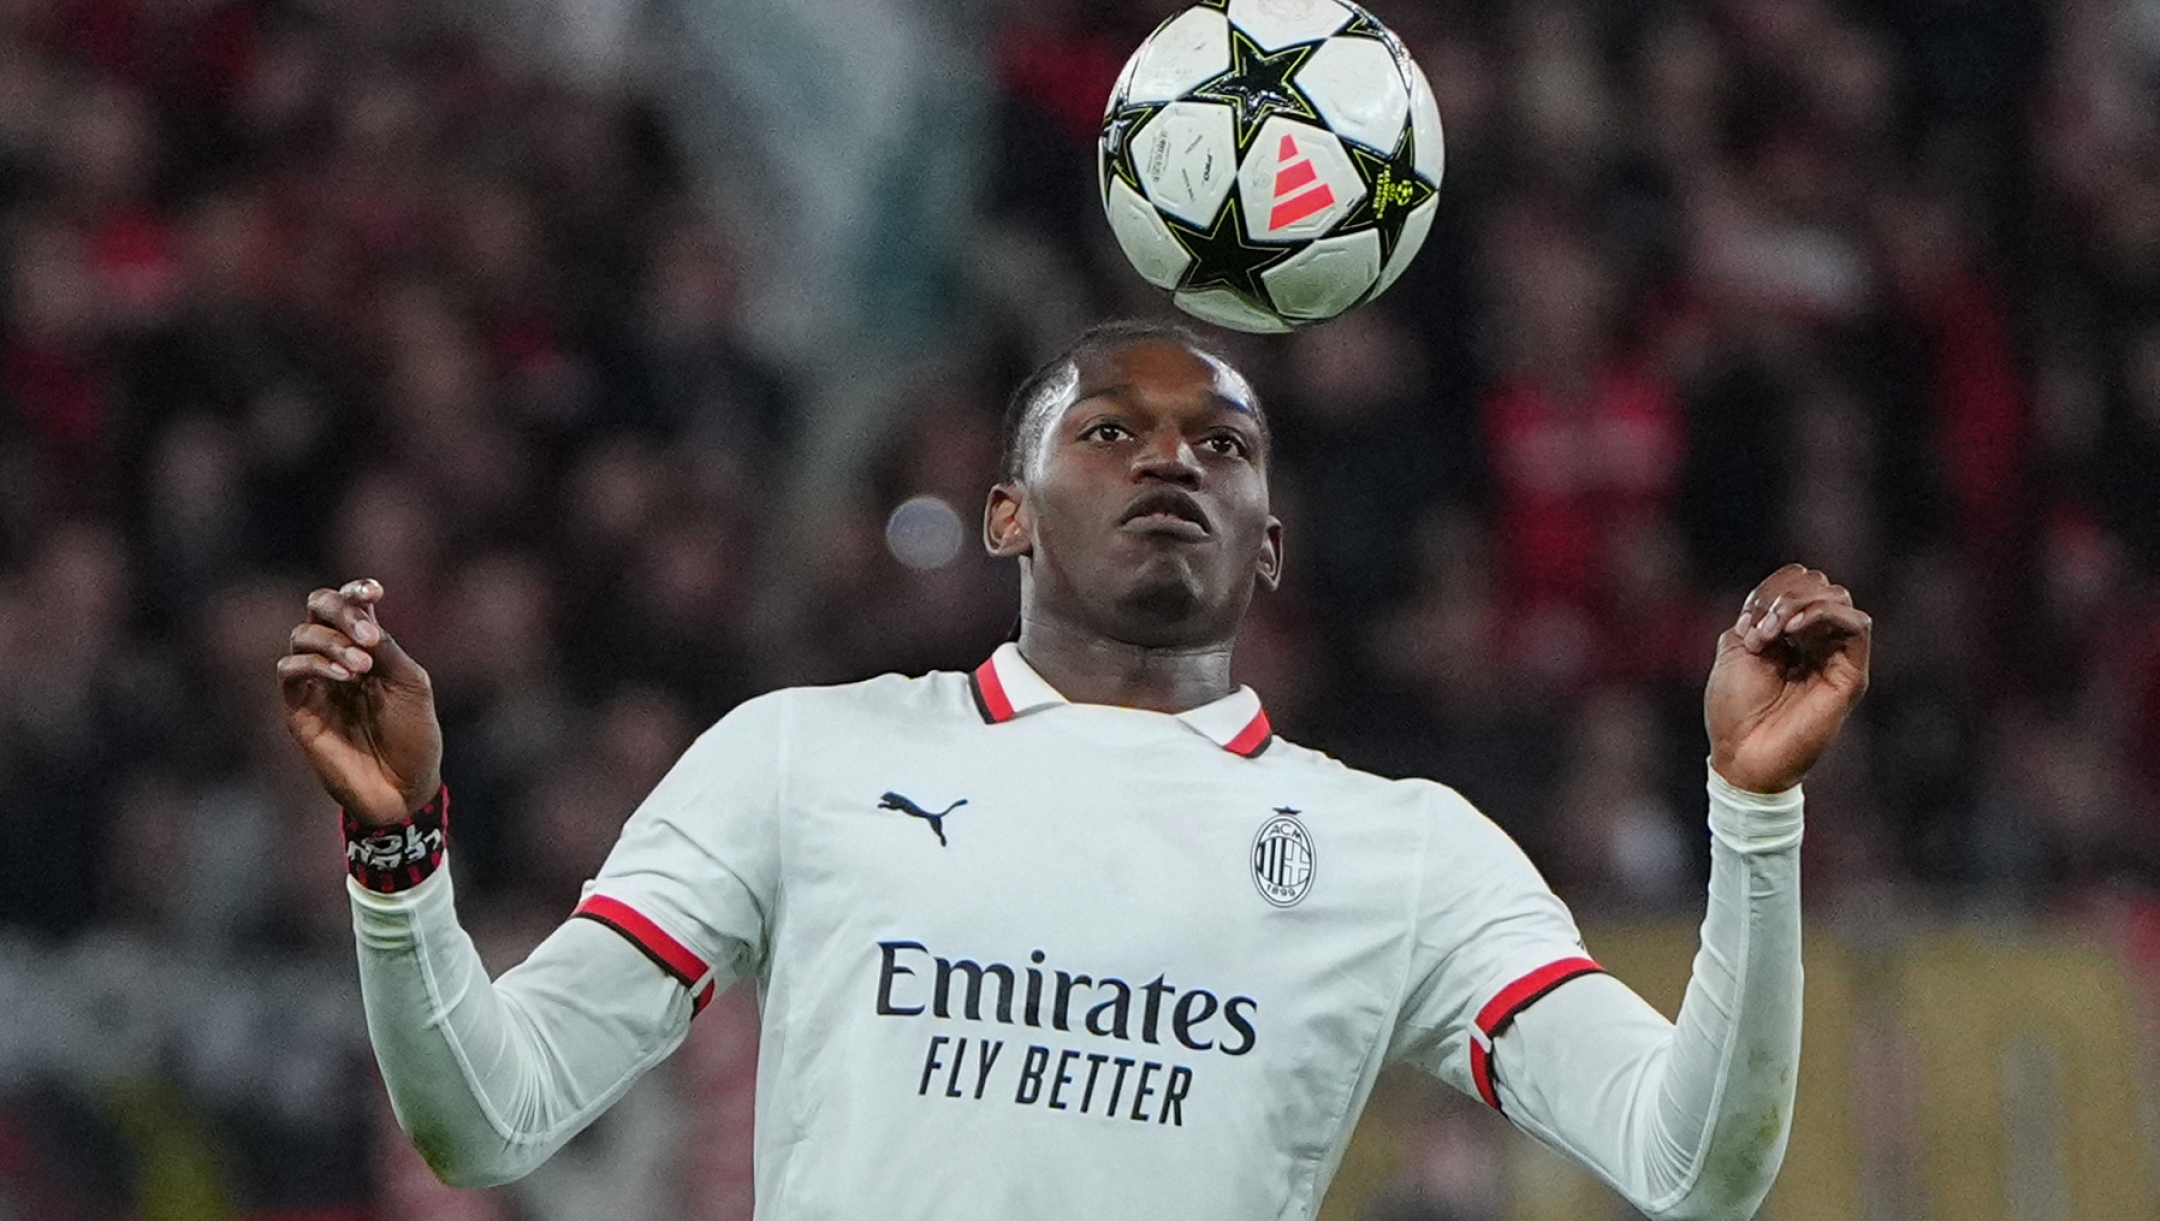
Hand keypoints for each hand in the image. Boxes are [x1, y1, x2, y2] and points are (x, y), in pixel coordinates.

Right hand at [277, 579, 443, 828]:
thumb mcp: (411, 684)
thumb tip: (362, 616)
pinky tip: (346, 677)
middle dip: (341, 610)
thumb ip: (386, 648)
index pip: (351, 603)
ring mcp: (315, 682)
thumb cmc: (414, 735)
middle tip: (368, 634)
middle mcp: (337, 657)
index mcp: (368, 646)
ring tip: (362, 666)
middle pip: (318, 608)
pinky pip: (290, 670)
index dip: (357, 589)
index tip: (376, 590)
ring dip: (332, 642)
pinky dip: (315, 663)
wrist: (403, 788)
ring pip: (302, 635)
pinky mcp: (298, 708)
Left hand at [1705, 564, 1871, 793]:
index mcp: (1788, 635)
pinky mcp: (1850, 675)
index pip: (1798, 582)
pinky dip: (1824, 614)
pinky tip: (1793, 630)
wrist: (1743, 754)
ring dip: (1799, 603)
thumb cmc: (1734, 710)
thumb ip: (1755, 616)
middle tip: (1760, 629)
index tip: (1748, 620)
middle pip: (1820, 585)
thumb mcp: (1733, 650)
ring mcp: (1835, 657)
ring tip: (1773, 632)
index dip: (1772, 588)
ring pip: (1838, 598)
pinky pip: (1858, 624)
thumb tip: (1775, 603)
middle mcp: (1815, 642)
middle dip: (1784, 595)